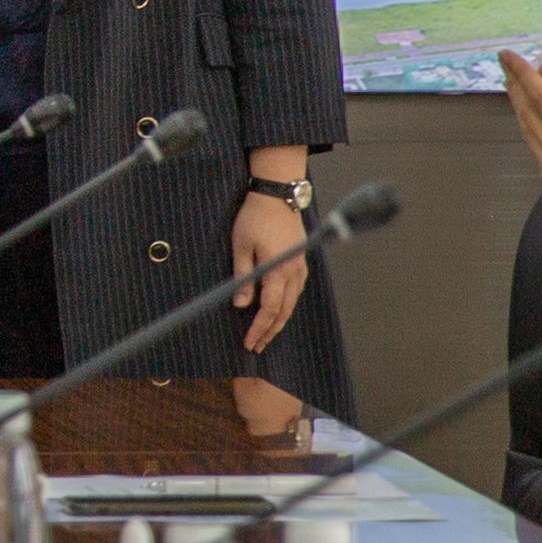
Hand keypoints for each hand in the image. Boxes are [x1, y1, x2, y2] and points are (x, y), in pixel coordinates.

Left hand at [231, 189, 311, 352]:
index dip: (259, 328)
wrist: (276, 195)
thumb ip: (242, 277)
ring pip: (292, 303)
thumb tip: (241, 305)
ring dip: (279, 321)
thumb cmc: (254, 217)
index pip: (270, 309)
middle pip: (284, 311)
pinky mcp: (301, 262)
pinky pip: (295, 291)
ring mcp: (300, 267)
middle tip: (255, 347)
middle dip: (269, 331)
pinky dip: (286, 306)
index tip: (249, 342)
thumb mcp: (241, 246)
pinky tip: (277, 311)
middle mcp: (293, 272)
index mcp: (277, 270)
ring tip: (265, 336)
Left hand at [497, 51, 541, 259]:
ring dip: (518, 102)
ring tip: (511, 88)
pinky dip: (526, 126)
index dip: (524, 72)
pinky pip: (533, 143)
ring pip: (527, 125)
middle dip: (516, 81)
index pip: (541, 94)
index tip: (507, 54)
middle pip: (528, 106)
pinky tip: (528, 128)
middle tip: (503, 62)